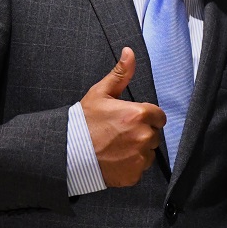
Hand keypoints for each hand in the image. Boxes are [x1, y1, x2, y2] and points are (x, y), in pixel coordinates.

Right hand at [81, 48, 165, 186]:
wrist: (67, 152)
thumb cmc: (83, 122)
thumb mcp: (101, 93)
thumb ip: (120, 73)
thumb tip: (129, 52)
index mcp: (139, 114)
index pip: (158, 116)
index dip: (146, 117)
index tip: (131, 120)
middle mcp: (144, 136)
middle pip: (154, 134)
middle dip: (142, 133)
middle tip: (120, 134)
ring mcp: (140, 157)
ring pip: (149, 153)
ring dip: (138, 150)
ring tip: (117, 147)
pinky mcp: (134, 175)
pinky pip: (140, 169)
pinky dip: (131, 166)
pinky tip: (116, 160)